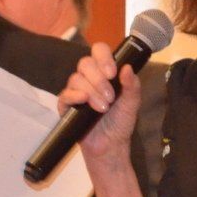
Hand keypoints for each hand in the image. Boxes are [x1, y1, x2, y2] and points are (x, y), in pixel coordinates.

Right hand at [58, 44, 140, 167]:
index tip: (112, 73)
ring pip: (76, 78)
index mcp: (104, 72)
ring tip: (103, 108)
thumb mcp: (132, 103)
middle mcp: (89, 78)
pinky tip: (83, 101)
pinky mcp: (66, 105)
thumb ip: (132, 86)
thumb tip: (127, 67)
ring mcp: (76, 91)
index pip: (99, 51)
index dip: (103, 57)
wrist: (110, 146)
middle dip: (99, 79)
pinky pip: (65, 94)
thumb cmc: (121, 122)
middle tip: (110, 97)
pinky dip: (74, 96)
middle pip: (85, 63)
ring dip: (91, 92)